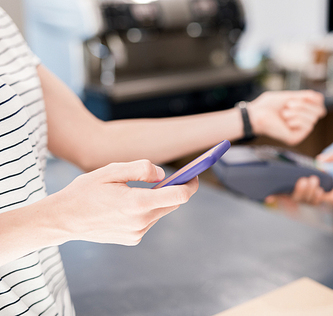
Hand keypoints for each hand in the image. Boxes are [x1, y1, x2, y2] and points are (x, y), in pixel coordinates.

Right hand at [50, 160, 198, 245]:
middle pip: (173, 204)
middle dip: (176, 189)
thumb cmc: (86, 191)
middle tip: (174, 177)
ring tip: (139, 190)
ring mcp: (137, 233)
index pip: (179, 195)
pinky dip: (146, 211)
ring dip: (158, 200)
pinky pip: (149, 221)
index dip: (191, 183)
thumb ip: (141, 168)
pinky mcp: (132, 239)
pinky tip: (127, 206)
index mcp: (138, 203)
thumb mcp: (112, 170)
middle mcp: (141, 222)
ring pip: (160, 212)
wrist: (63, 219)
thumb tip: (163, 175)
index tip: (194, 174)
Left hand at [247, 90, 325, 145]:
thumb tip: (320, 98)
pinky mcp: (296, 138)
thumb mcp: (289, 96)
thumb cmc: (268, 105)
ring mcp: (299, 132)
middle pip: (320, 111)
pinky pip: (308, 127)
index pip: (320, 104)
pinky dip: (297, 120)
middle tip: (288, 105)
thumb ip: (304, 97)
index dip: (315, 99)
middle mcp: (302, 123)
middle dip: (305, 105)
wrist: (255, 114)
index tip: (304, 95)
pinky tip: (286, 121)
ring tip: (284, 113)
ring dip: (298, 112)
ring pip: (314, 119)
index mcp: (301, 112)